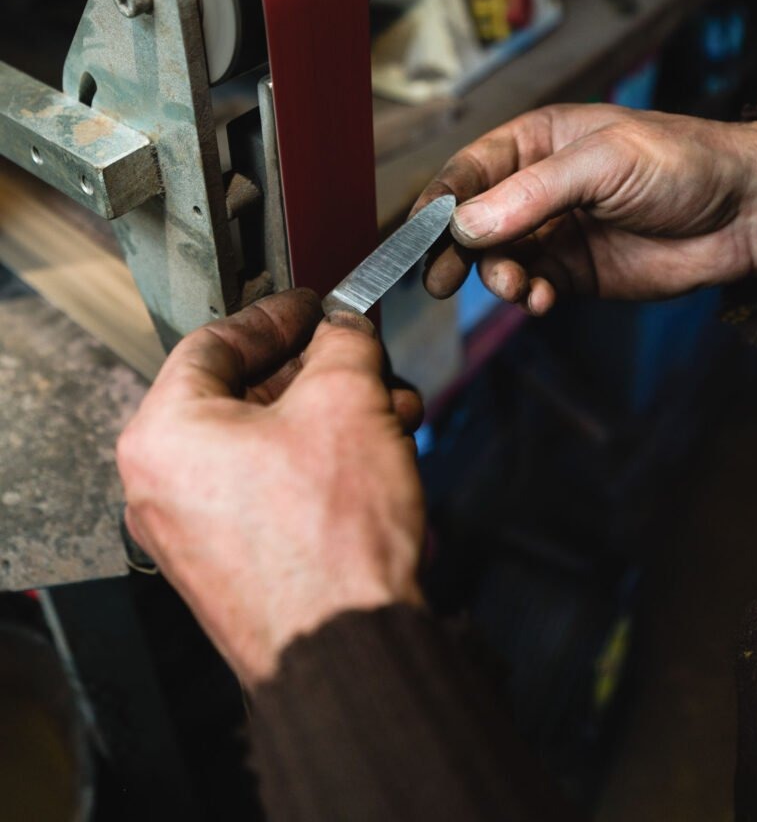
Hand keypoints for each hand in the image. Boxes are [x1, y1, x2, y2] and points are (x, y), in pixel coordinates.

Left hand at [117, 290, 424, 685]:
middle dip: (319, 374)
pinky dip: (320, 464)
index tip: (312, 307)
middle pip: (245, 395)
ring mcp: (194, 533)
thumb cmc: (330, 540)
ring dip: (331, 418)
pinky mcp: (231, 565)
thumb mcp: (346, 399)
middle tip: (360, 357)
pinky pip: (271, 490)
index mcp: (163, 434)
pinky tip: (377, 457)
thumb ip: (342, 342)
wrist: (350, 651)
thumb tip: (344, 330)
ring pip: (266, 444)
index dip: (275, 315)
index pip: (214, 342)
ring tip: (392, 410)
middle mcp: (163, 485)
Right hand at [415, 104, 756, 312]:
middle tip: (440, 279)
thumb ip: (531, 193)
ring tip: (518, 287)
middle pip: (472, 220)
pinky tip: (541, 300)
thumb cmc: (683, 163)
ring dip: (497, 277)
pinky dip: (526, 297)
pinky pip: (530, 287)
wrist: (744, 212)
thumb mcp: (603, 162)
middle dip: (454, 250)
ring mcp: (553, 231)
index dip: (440, 200)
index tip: (421, 233)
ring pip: (497, 259)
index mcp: (536, 142)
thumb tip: (465, 224)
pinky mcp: (573, 272)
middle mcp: (535, 187)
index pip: (470, 169)